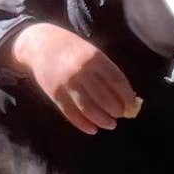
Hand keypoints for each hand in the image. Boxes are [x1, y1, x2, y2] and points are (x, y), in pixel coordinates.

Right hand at [9, 25, 141, 130]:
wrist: (40, 44)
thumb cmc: (72, 49)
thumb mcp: (92, 52)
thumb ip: (107, 71)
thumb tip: (125, 96)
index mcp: (95, 58)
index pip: (117, 81)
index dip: (127, 97)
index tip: (133, 107)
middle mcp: (82, 71)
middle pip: (104, 98)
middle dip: (116, 111)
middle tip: (120, 115)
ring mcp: (67, 83)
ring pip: (89, 109)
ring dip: (102, 120)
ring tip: (111, 124)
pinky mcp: (55, 94)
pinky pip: (71, 114)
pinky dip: (83, 124)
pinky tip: (93, 129)